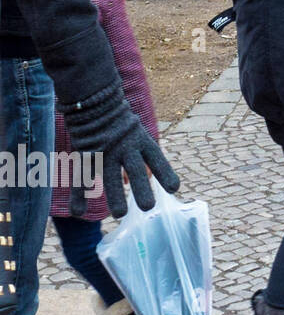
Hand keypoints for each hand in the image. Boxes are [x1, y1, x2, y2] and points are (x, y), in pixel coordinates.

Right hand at [61, 85, 180, 216]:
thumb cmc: (118, 119)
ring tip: (120, 214)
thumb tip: (149, 175)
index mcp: (140, 139)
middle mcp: (124, 146)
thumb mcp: (136, 131)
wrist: (93, 99)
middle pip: (134, 169)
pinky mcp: (85, 153)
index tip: (174, 189)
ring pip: (110, 176)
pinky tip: (78, 212)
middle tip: (148, 207)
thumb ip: (141, 151)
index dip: (165, 172)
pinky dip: (79, 195)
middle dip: (141, 188)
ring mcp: (104, 150)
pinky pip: (81, 177)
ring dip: (115, 196)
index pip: (155, 157)